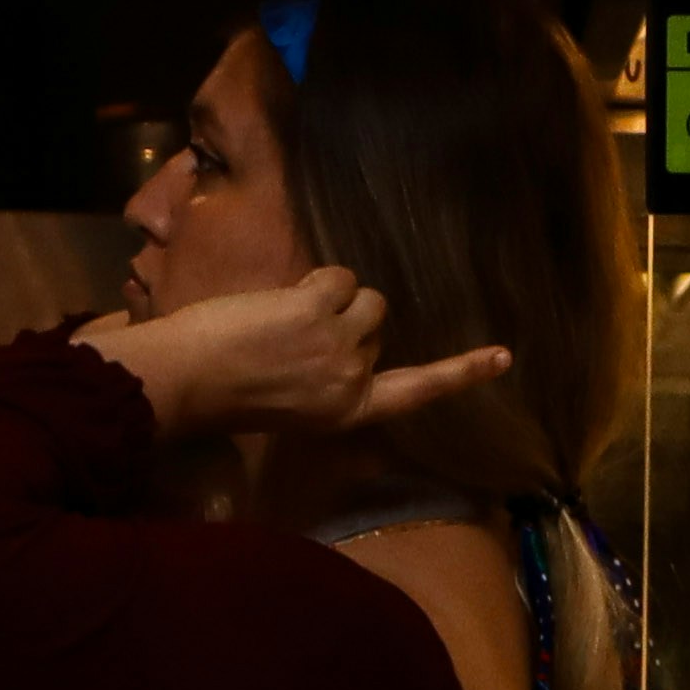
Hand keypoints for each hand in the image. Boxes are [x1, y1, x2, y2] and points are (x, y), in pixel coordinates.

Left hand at [83, 266, 516, 444]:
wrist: (187, 381)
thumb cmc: (227, 391)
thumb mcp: (291, 398)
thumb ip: (328, 372)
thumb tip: (351, 329)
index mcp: (348, 413)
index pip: (418, 391)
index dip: (461, 373)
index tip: (503, 357)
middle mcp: (354, 383)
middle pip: (377, 327)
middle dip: (343, 319)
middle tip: (290, 338)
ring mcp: (341, 346)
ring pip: (365, 297)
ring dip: (333, 294)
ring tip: (286, 317)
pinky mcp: (322, 311)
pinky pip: (339, 276)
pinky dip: (314, 280)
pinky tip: (280, 304)